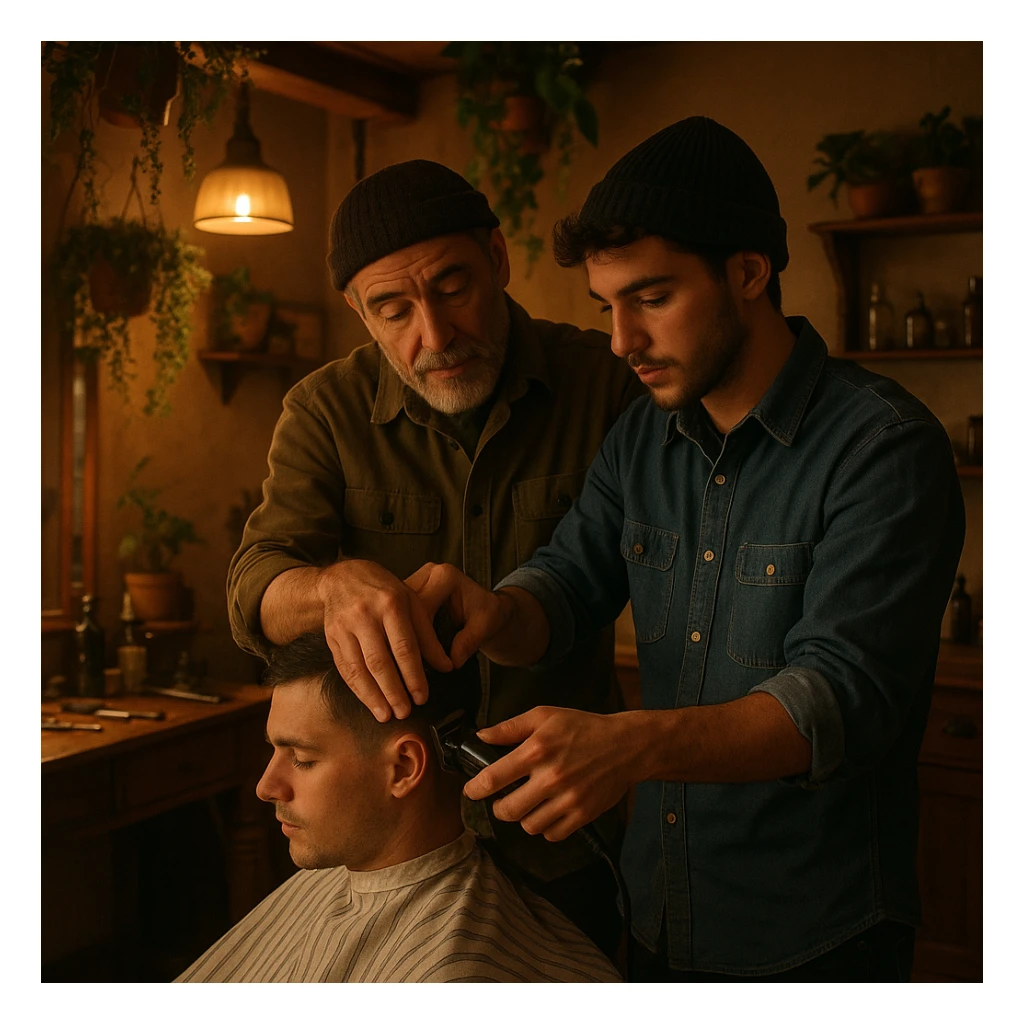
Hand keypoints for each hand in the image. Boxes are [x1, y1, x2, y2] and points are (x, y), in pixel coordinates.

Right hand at [316, 559, 451, 722]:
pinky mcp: (331, 636)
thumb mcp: (412, 603)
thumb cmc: (384, 590)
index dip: (414, 675)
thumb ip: (428, 636)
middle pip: (380, 661)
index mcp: (391, 604)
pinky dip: (357, 688)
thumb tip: (446, 666)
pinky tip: (368, 701)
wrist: (341, 577)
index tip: (422, 697)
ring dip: (373, 696)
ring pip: (359, 668)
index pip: (405, 648)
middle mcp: (365, 615)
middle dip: (393, 691)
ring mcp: (344, 626)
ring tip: (386, 715)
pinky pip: (344, 668)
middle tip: (405, 712)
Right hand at [404, 562, 511, 667]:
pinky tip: (397, 650)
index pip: (423, 607)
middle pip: (404, 607)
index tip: (426, 660)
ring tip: (400, 659)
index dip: (422, 636)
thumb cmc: (487, 613)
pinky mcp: (409, 593)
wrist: (485, 607)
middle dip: (405, 636)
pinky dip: (398, 632)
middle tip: (408, 663)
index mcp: (445, 576)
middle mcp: (427, 574)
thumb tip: (453, 660)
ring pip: (395, 610)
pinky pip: (396, 614)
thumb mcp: (485, 626)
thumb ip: (470, 640)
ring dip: (397, 634)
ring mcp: (416, 582)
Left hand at [462, 707, 637, 841]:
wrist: (625, 746)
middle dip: (498, 807)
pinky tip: (547, 811)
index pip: (493, 778)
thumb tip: (482, 736)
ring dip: (522, 817)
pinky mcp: (582, 815)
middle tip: (501, 800)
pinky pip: (552, 834)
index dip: (475, 788)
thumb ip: (510, 727)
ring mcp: (568, 799)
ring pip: (529, 826)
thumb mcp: (544, 716)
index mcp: (536, 750)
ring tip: (527, 804)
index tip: (471, 791)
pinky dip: (545, 827)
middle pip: (507, 810)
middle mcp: (550, 777)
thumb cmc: (583, 728)